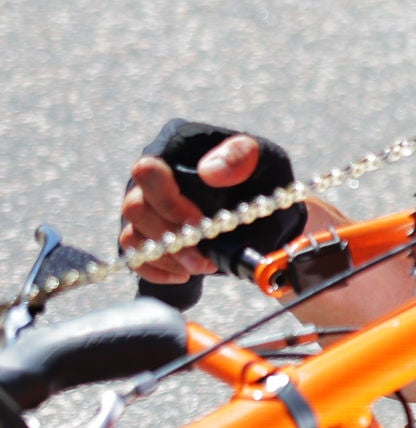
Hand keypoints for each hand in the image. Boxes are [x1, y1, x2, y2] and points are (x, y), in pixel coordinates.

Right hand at [118, 134, 260, 283]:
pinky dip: (157, 270)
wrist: (270, 211)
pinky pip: (136, 256)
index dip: (169, 201)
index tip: (200, 221)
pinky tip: (183, 275)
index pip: (148, 172)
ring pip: (133, 235)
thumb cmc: (263, 177)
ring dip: (167, 256)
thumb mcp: (264, 159)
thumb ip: (240, 155)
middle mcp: (152, 181)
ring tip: (201, 267)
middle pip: (135, 208)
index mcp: (173, 152)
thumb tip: (210, 171)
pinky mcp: (151, 236)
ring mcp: (148, 209)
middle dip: (170, 237)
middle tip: (202, 257)